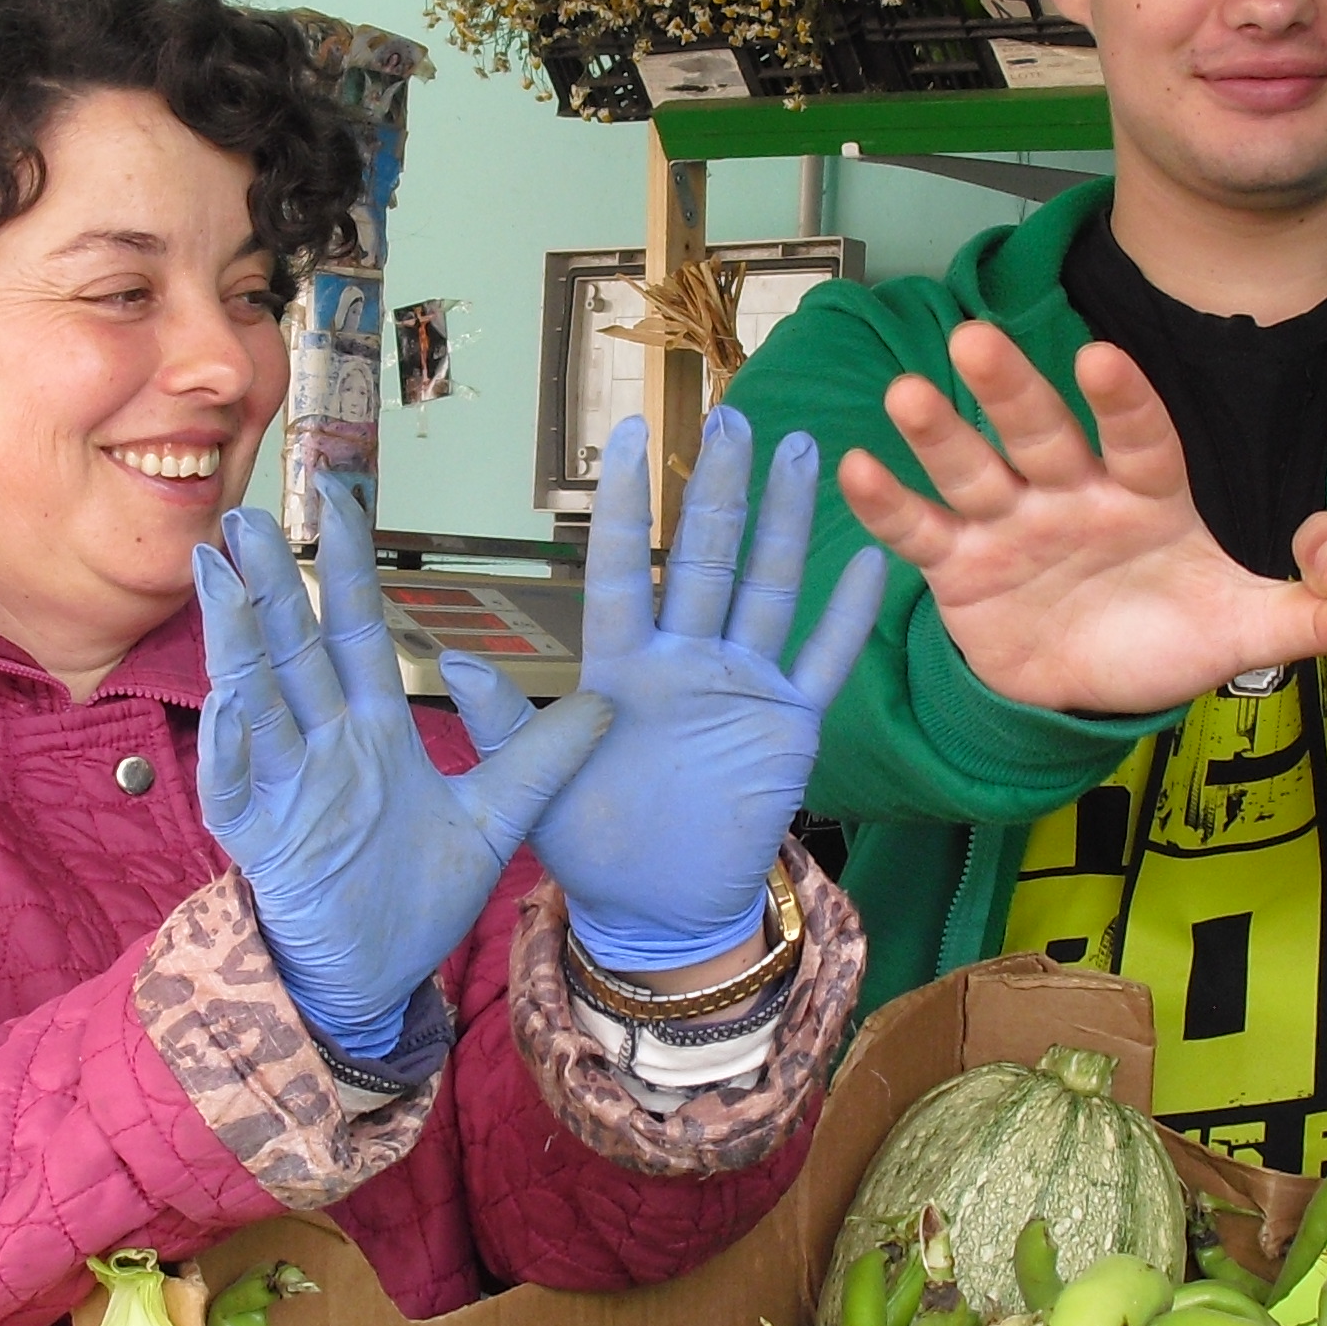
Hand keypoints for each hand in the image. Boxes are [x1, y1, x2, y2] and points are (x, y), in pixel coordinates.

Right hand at [193, 484, 608, 1059]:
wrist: (377, 977)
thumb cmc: (417, 897)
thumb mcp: (496, 820)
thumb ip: (541, 759)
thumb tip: (610, 703)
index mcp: (373, 729)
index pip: (355, 630)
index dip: (345, 568)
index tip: (342, 499)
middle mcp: (322, 743)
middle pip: (292, 646)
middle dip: (270, 582)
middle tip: (247, 514)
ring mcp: (285, 786)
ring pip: (255, 698)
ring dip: (234, 638)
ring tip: (216, 574)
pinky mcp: (263, 839)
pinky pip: (239, 786)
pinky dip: (232, 746)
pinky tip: (225, 703)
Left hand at [450, 407, 887, 974]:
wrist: (657, 907)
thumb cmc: (590, 844)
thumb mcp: (534, 791)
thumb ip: (507, 724)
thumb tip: (452, 662)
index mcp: (619, 667)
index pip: (618, 569)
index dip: (624, 505)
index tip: (628, 433)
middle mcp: (683, 659)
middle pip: (704, 559)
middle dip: (717, 489)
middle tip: (730, 418)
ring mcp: (739, 685)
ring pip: (768, 589)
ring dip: (787, 522)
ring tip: (805, 449)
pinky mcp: (787, 725)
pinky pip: (822, 662)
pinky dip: (846, 616)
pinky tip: (874, 559)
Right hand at [834, 321, 1326, 714]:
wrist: (1096, 685)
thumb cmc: (1170, 635)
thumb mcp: (1247, 630)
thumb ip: (1314, 612)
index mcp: (1146, 492)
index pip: (1139, 436)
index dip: (1121, 399)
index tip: (1099, 358)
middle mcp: (1071, 492)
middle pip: (1041, 431)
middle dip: (1011, 388)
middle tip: (976, 339)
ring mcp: (1010, 524)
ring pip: (972, 466)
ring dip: (938, 431)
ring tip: (907, 393)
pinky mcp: (959, 567)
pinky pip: (921, 530)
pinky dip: (889, 504)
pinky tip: (854, 468)